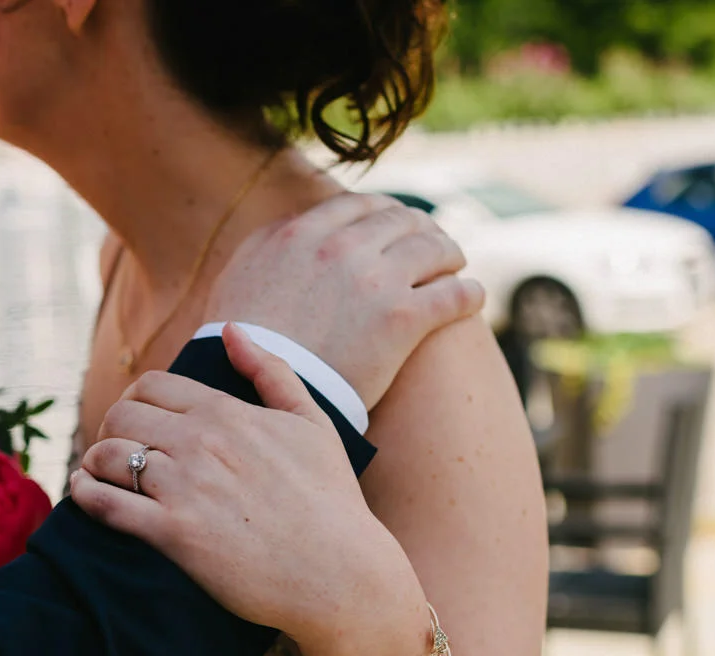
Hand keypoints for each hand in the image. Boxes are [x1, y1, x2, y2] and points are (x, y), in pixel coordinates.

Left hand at [70, 325, 426, 655]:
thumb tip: (232, 329)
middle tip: (113, 450)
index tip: (134, 422)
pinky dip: (85, 495)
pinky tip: (84, 495)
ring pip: (107, 454)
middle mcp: (201, 443)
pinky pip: (106, 504)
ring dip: (94, 462)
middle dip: (109, 428)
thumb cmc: (330, 502)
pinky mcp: (173, 534)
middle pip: (121, 414)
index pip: (153, 385)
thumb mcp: (311, 424)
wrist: (341, 575)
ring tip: (96, 474)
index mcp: (228, 414)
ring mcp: (184, 488)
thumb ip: (270, 372)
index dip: (133, 400)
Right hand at [207, 193, 483, 409]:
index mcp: (304, 233)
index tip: (394, 224)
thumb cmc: (243, 338)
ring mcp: (375, 282)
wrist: (251, 390)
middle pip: (402, 221)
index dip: (384, 212)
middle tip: (433, 244)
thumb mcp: (242, 271)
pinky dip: (468, 292)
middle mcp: (343, 248)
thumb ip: (271, 236)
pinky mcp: (402, 320)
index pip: (360, 206)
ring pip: (435, 249)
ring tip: (456, 267)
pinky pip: (454, 294)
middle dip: (422, 229)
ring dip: (451, 254)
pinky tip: (472, 298)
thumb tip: (299, 221)